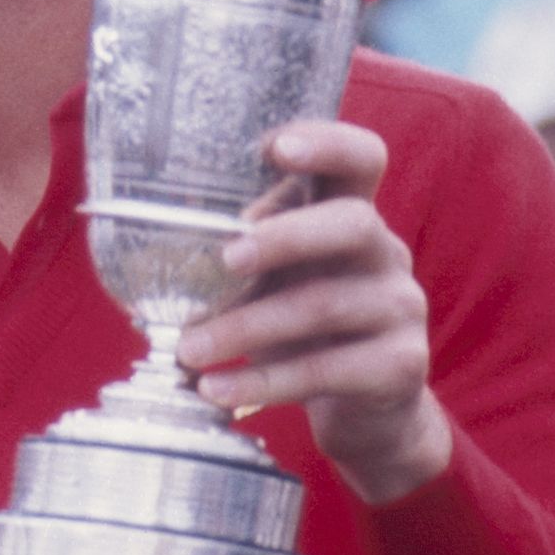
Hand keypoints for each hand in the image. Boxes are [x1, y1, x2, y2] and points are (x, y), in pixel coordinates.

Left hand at [176, 121, 452, 504]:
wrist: (367, 411)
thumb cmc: (303, 326)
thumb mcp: (276, 278)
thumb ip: (241, 251)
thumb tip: (155, 246)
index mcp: (351, 215)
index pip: (360, 158)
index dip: (327, 144)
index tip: (275, 146)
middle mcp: (385, 252)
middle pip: (352, 223)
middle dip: (284, 237)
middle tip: (225, 258)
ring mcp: (400, 308)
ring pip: (323, 305)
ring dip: (245, 328)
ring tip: (187, 348)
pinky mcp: (400, 365)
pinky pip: (325, 370)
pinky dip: (261, 382)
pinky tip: (215, 390)